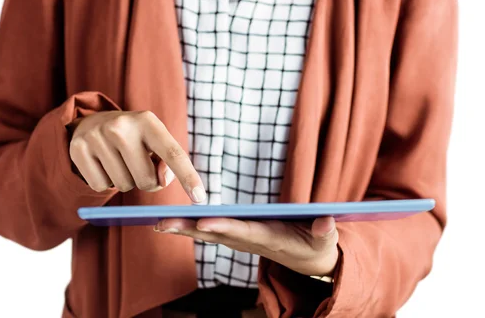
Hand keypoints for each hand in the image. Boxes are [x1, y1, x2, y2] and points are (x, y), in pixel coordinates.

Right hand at [69, 110, 205, 202]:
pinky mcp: (78, 149)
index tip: (200, 198)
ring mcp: (97, 136)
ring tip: (119, 161)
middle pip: (146, 180)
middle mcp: (122, 126)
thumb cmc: (134, 138)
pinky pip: (100, 187)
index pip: (173, 154)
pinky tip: (103, 164)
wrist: (93, 122)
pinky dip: (105, 183)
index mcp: (148, 121)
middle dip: (146, 182)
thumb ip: (167, 161)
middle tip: (136, 165)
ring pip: (123, 186)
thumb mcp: (154, 141)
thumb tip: (161, 179)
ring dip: (125, 182)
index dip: (188, 177)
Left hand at [154, 216, 339, 276]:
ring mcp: (244, 240)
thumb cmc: (318, 246)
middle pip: (217, 233)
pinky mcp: (241, 237)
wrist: (311, 263)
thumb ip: (325, 232)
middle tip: (161, 223)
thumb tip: (326, 221)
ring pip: (210, 233)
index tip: (203, 223)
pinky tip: (174, 224)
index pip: (244, 231)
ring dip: (185, 228)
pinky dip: (193, 227)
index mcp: (272, 238)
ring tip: (158, 223)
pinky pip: (213, 231)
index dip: (224, 227)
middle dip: (190, 228)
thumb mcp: (326, 241)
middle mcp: (252, 240)